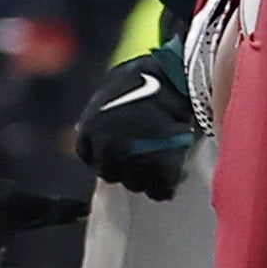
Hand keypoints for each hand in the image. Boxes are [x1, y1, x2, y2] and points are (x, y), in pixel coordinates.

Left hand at [74, 45, 200, 200]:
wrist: (182, 76)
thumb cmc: (146, 76)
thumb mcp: (110, 90)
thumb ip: (98, 114)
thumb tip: (84, 129)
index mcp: (90, 130)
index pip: (91, 157)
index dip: (108, 155)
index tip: (122, 150)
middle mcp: (107, 149)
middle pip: (112, 173)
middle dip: (127, 167)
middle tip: (147, 154)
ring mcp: (134, 162)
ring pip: (136, 184)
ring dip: (148, 176)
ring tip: (163, 158)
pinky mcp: (162, 171)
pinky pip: (161, 191)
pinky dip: (168, 185)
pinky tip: (176, 169)